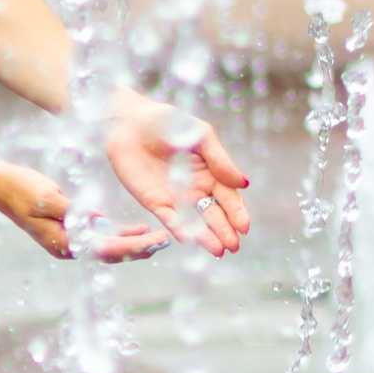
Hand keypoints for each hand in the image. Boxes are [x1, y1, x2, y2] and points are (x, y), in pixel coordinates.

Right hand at [0, 159, 165, 264]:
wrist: (1, 186)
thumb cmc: (22, 190)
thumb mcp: (49, 198)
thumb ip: (75, 212)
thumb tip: (99, 220)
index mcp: (63, 243)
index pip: (105, 249)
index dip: (133, 246)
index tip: (155, 240)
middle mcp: (68, 247)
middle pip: (111, 254)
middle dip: (139, 249)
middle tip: (165, 241)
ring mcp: (69, 241)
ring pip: (108, 248)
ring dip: (133, 243)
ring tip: (157, 238)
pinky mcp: (70, 231)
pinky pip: (100, 237)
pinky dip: (119, 234)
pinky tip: (137, 229)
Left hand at [104, 89, 250, 254]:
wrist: (129, 122)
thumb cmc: (167, 123)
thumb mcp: (200, 137)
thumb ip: (220, 160)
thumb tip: (244, 184)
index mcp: (210, 172)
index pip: (228, 197)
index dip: (237, 212)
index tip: (244, 227)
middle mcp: (194, 188)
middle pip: (214, 213)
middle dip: (225, 230)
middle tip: (234, 247)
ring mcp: (174, 197)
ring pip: (194, 221)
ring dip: (206, 236)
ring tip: (218, 251)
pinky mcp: (154, 201)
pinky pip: (169, 218)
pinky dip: (179, 228)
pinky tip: (189, 239)